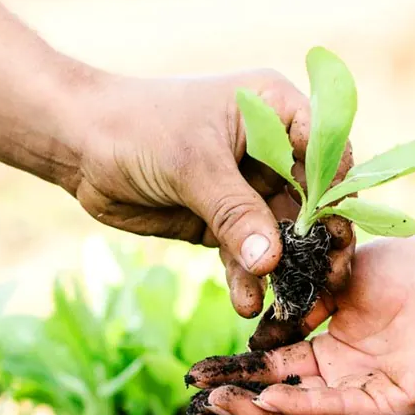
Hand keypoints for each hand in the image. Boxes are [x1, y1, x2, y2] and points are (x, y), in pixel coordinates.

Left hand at [73, 70, 353, 320]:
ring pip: (280, 233)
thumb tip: (272, 261)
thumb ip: (235, 212)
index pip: (325, 149)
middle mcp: (271, 149)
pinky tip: (248, 303)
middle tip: (324, 280)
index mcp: (276, 110)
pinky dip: (248, 278)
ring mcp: (249, 188)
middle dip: (315, 241)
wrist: (81, 146)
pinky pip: (247, 253)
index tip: (332, 232)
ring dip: (284, 269)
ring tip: (290, 305)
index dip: (334, 190)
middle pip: (310, 199)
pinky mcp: (225, 221)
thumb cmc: (138, 128)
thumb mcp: (193, 165)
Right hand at [186, 230, 414, 414]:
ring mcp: (372, 394)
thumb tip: (257, 336)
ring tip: (222, 403)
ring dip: (262, 410)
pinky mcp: (397, 403)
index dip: (237, 374)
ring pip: (308, 413)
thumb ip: (298, 313)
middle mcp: (349, 379)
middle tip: (199, 401)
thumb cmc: (406, 267)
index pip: (275, 371)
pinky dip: (304, 404)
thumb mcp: (335, 284)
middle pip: (285, 399)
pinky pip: (343, 409)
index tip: (198, 373)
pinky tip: (270, 397)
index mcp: (334, 354)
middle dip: (240, 401)